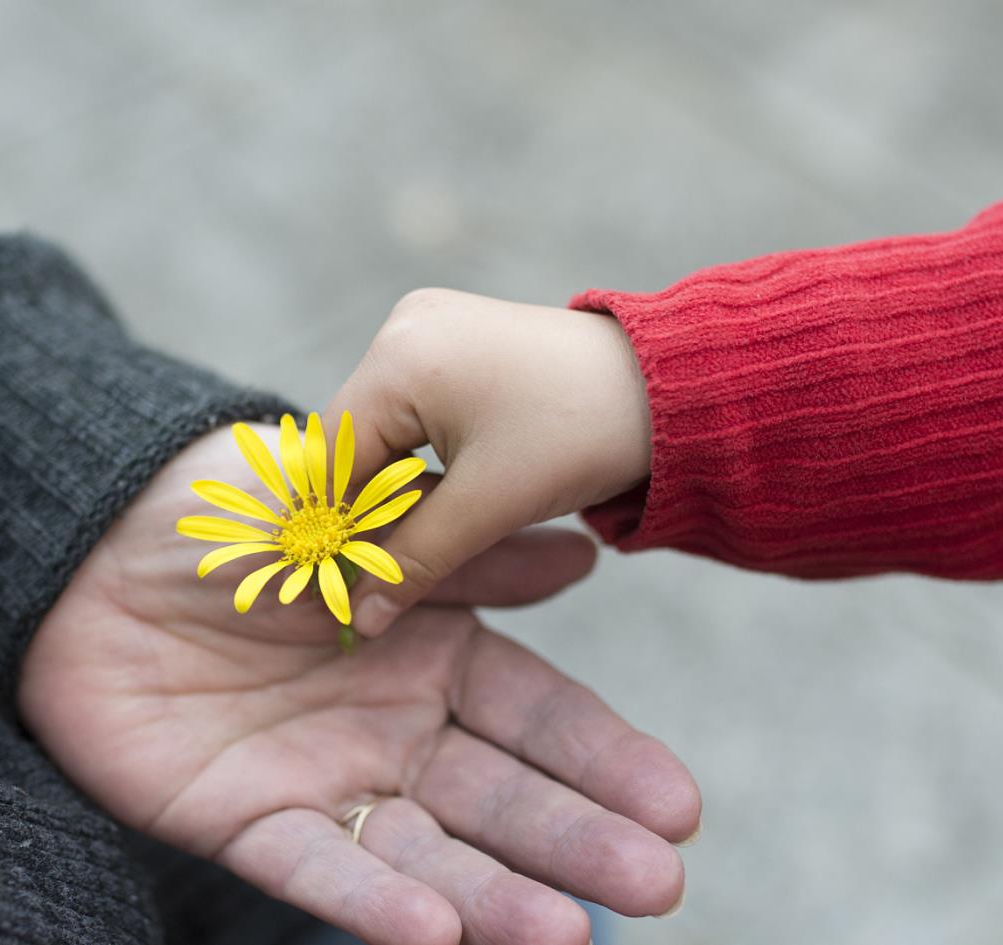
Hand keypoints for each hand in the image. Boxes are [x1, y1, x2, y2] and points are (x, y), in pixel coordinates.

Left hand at [21, 426, 697, 944]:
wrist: (91, 548)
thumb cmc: (233, 520)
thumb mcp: (354, 517)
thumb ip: (462, 549)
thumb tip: (583, 559)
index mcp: (431, 654)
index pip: (537, 717)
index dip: (604, 759)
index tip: (679, 804)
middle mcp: (393, 730)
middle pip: (499, 797)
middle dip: (575, 840)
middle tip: (658, 884)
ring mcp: (324, 781)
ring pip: (422, 851)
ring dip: (492, 895)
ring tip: (566, 935)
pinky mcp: (244, 821)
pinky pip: (313, 865)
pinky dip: (368, 901)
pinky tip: (433, 935)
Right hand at [324, 289, 651, 635]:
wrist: (672, 386)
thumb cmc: (581, 436)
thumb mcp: (489, 507)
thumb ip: (414, 562)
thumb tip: (359, 619)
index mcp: (399, 359)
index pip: (331, 456)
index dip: (332, 524)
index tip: (336, 583)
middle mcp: (402, 328)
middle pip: (352, 438)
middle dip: (361, 505)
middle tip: (368, 573)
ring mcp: (427, 325)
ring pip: (381, 427)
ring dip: (391, 483)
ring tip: (406, 539)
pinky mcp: (453, 337)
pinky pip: (410, 407)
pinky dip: (416, 455)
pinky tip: (436, 494)